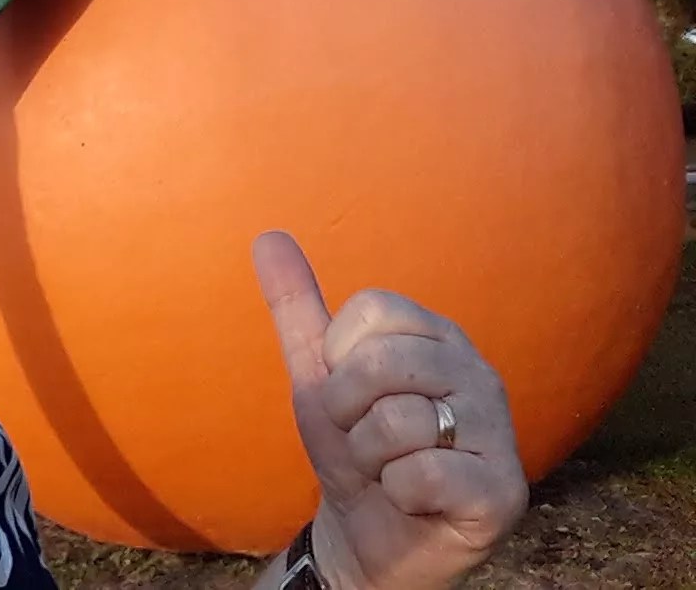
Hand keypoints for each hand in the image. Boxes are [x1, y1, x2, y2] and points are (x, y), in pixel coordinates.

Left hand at [254, 231, 528, 589]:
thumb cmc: (352, 446)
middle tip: (362, 439)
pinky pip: (420, 475)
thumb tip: (268, 235)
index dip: (337, 361)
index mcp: (436, 335)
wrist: (369, 535)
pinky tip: (415, 499)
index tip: (348, 394)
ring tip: (388, 470)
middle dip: (346, 412)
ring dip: (369, 458)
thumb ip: (296, 305)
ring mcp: (498, 430)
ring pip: (396, 423)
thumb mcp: (316, 374)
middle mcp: (478, 371)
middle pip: (379, 363)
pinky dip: (398, 493)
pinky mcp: (503, 490)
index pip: (369, 312)